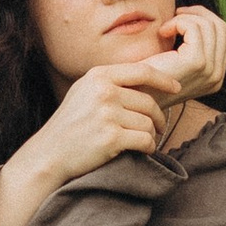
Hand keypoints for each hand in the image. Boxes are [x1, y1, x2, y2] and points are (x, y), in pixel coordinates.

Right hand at [0, 23, 225, 225]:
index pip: (142, 71)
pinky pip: (145, 140)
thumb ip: (109, 83)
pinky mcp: (111, 136)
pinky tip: (142, 151)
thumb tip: (145, 79)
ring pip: (148, 122)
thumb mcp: (84, 92)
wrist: (49, 154)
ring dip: (151, 135)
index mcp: (98, 76)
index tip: (176, 88)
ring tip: (143, 141)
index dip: (163, 80)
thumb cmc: (70, 125)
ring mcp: (107, 113)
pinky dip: (149, 147)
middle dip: (157, 117)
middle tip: (157, 128)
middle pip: (148, 101)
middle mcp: (103, 91)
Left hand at [91, 3, 225, 100]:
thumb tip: (199, 17)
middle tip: (175, 15)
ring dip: (185, 18)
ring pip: (209, 25)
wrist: (131, 95)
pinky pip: (194, 28)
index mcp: (216, 78)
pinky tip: (162, 32)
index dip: (205, 21)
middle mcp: (217, 77)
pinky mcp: (196, 62)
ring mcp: (209, 70)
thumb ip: (192, 48)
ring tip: (166, 28)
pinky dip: (177, 22)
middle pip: (220, 28)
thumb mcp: (177, 62)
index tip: (182, 20)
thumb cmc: (147, 77)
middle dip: (198, 14)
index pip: (225, 38)